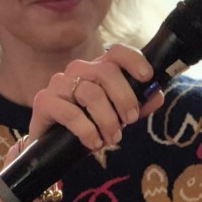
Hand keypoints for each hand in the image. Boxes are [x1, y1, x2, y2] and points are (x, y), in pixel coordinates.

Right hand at [29, 45, 164, 150]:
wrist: (53, 148)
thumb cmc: (87, 127)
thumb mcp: (117, 117)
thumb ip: (138, 106)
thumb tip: (157, 95)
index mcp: (96, 70)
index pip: (116, 53)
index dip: (134, 60)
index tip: (147, 77)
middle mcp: (76, 71)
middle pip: (106, 71)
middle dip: (125, 98)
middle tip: (131, 120)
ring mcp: (58, 84)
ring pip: (91, 93)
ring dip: (107, 120)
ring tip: (111, 138)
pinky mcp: (44, 101)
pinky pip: (71, 113)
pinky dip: (87, 130)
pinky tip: (93, 142)